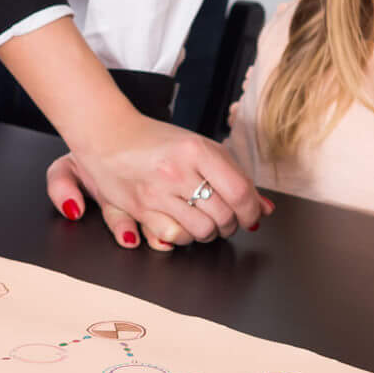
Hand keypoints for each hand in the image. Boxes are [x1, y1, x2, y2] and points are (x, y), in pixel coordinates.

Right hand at [41, 113, 267, 250]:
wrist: (108, 135)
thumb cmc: (158, 141)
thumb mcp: (200, 147)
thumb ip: (234, 175)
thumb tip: (266, 208)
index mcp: (196, 150)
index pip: (240, 191)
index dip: (252, 209)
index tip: (252, 215)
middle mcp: (176, 171)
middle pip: (224, 215)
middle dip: (232, 224)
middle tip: (228, 219)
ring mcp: (156, 192)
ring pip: (202, 231)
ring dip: (210, 233)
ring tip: (207, 222)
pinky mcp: (140, 208)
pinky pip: (174, 237)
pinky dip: (186, 237)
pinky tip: (184, 225)